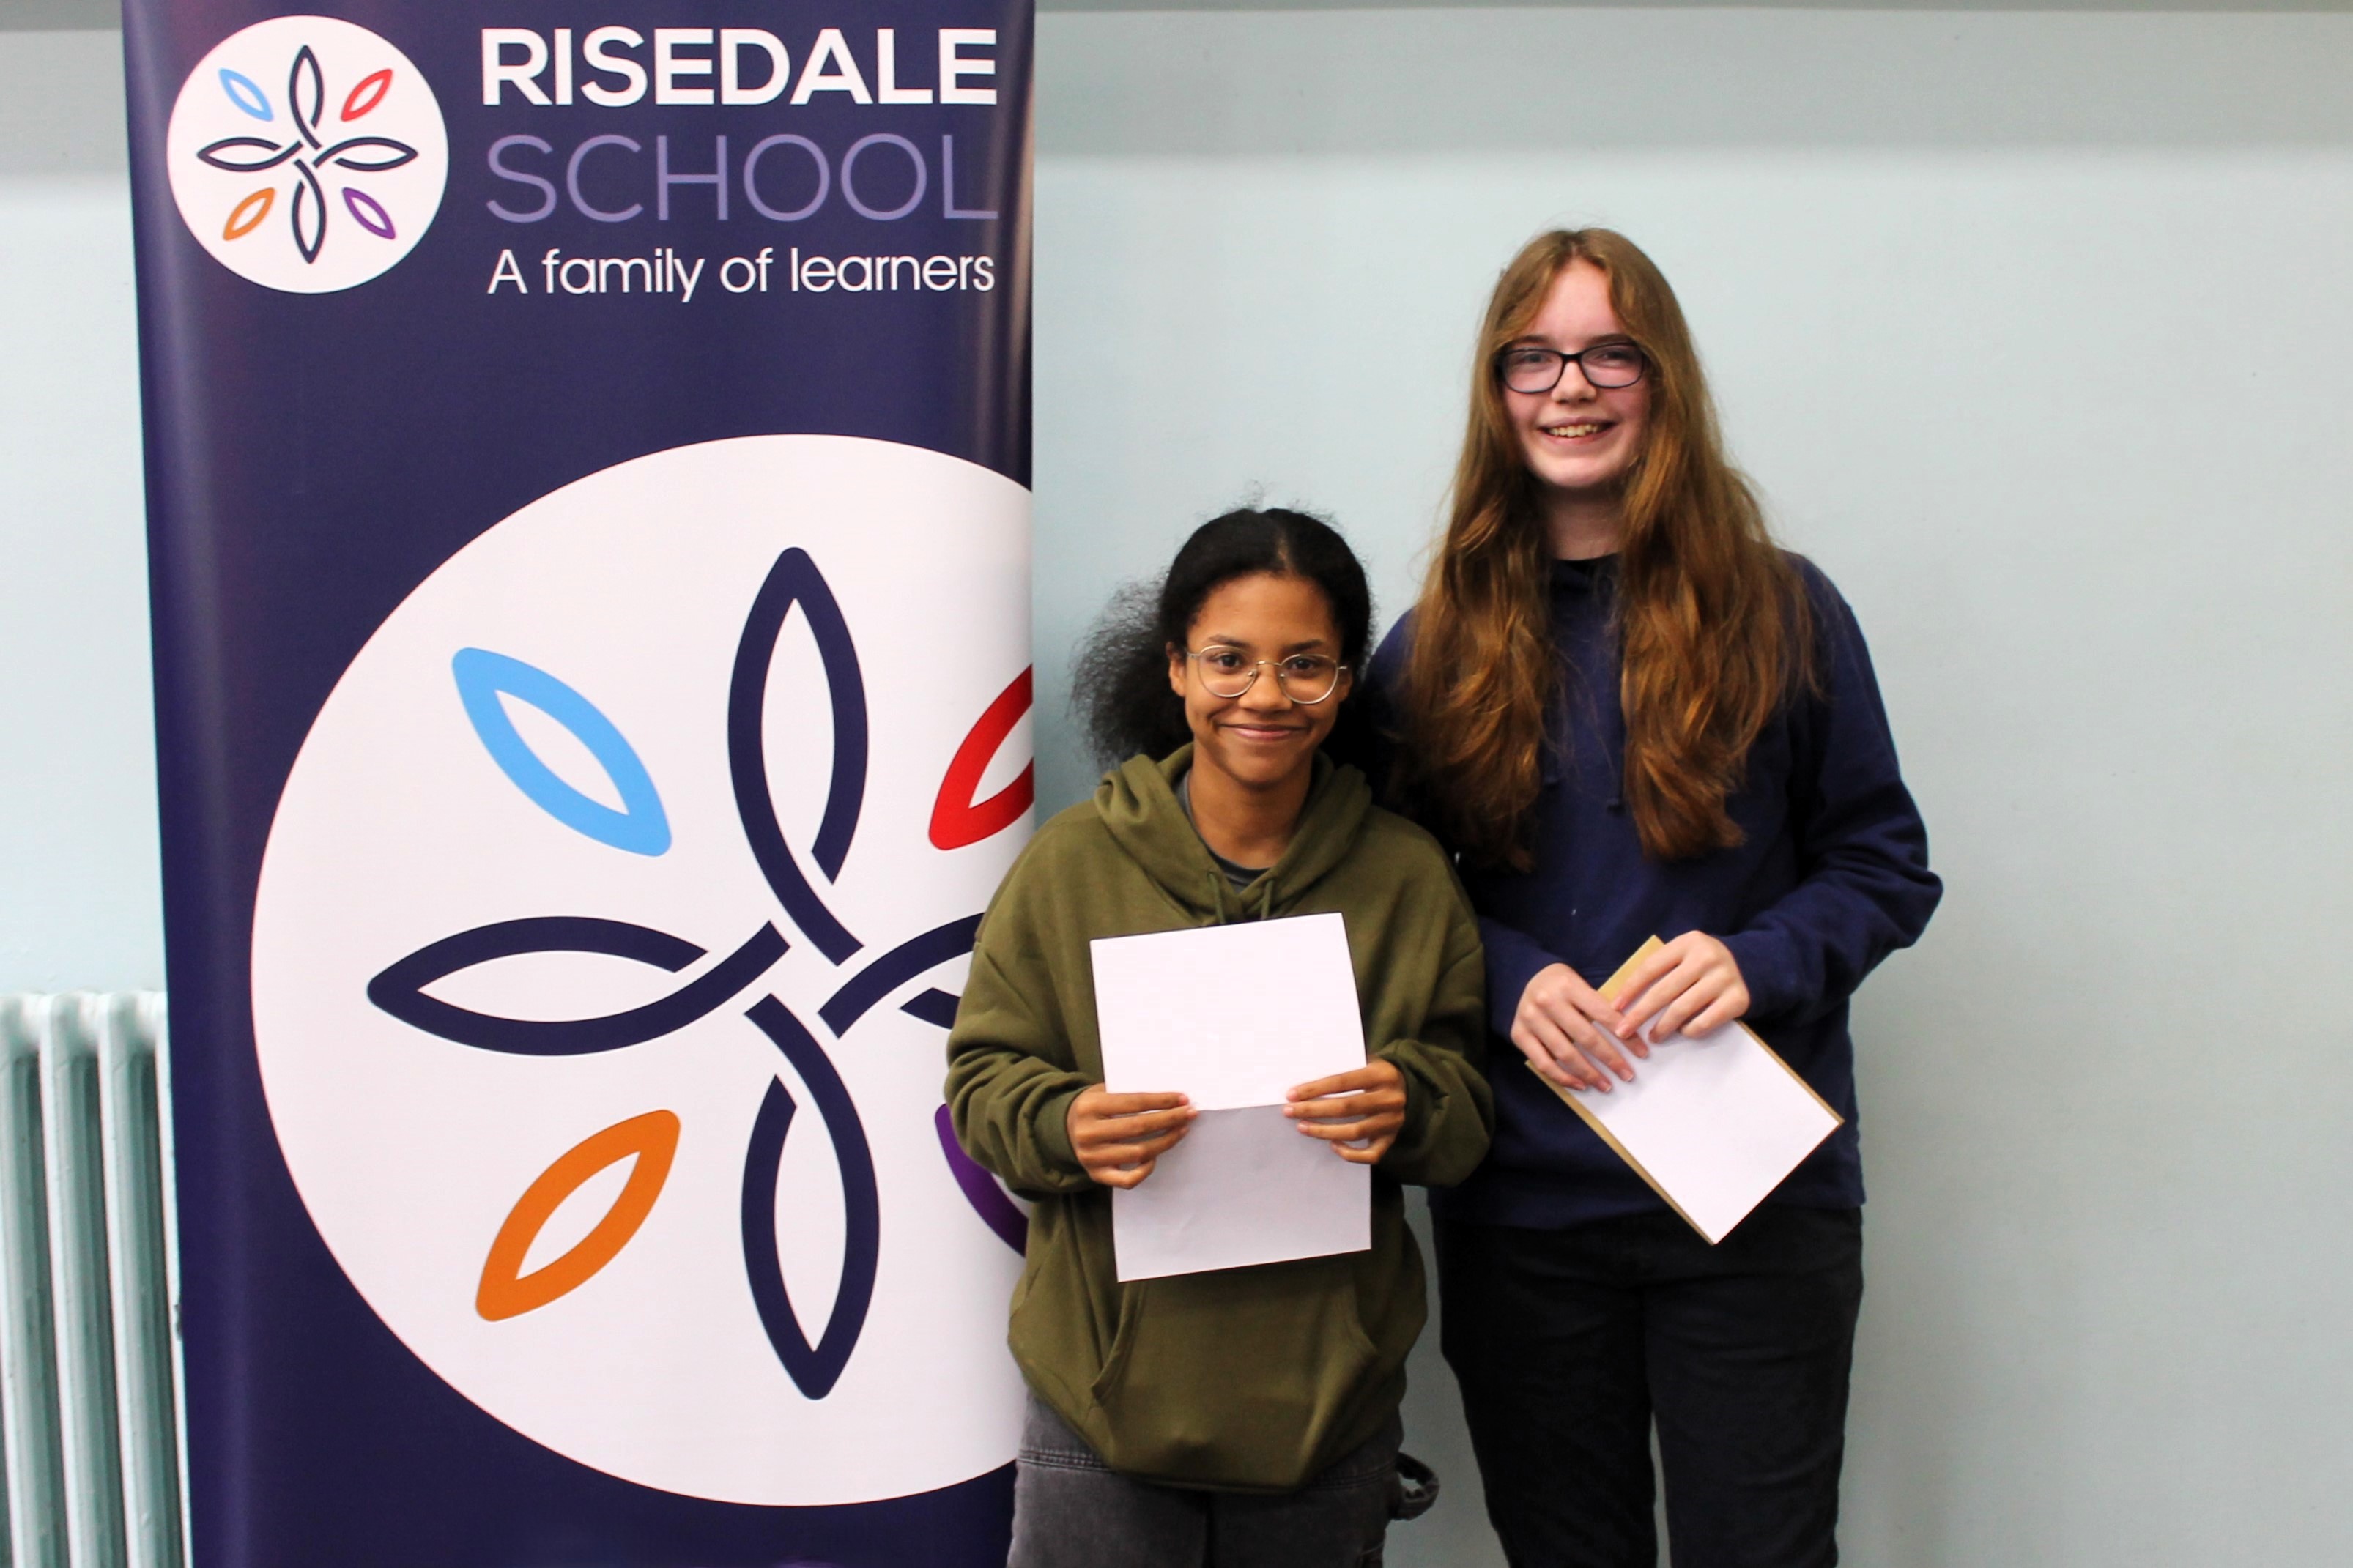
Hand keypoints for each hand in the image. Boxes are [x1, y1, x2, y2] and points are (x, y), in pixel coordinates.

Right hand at [1067, 1085, 1193, 1188]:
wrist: (1064, 1128)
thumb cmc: (1093, 1107)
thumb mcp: (1102, 1091)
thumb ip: (1128, 1093)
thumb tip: (1170, 1097)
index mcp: (1090, 1107)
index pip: (1134, 1102)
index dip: (1162, 1101)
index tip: (1183, 1099)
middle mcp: (1088, 1133)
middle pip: (1139, 1127)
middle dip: (1169, 1119)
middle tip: (1189, 1113)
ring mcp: (1091, 1157)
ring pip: (1139, 1153)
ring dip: (1166, 1141)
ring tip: (1181, 1130)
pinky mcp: (1096, 1175)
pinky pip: (1128, 1179)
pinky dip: (1146, 1169)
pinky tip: (1156, 1156)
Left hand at [1286, 1059, 1406, 1164]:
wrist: (1411, 1085)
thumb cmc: (1377, 1073)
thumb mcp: (1366, 1062)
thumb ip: (1344, 1070)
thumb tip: (1307, 1085)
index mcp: (1382, 1075)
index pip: (1342, 1082)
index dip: (1315, 1089)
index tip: (1292, 1095)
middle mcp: (1390, 1099)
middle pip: (1345, 1108)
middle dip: (1313, 1110)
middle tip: (1289, 1111)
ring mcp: (1392, 1121)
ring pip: (1354, 1132)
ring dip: (1324, 1132)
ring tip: (1302, 1127)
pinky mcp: (1392, 1138)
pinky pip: (1371, 1154)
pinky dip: (1350, 1154)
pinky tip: (1332, 1145)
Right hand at [1514, 962, 1645, 1092]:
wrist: (1522, 975)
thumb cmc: (1560, 984)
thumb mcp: (1580, 983)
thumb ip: (1599, 1005)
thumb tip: (1629, 1035)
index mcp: (1569, 985)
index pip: (1603, 1015)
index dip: (1625, 1036)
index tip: (1642, 1053)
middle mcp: (1547, 1001)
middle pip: (1585, 1037)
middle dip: (1611, 1059)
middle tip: (1627, 1074)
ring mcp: (1531, 1019)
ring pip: (1565, 1054)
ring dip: (1589, 1073)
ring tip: (1606, 1085)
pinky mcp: (1518, 1034)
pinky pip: (1543, 1063)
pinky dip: (1563, 1077)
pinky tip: (1580, 1084)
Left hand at [1613, 933, 1749, 1044]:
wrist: (1751, 965)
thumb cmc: (1704, 963)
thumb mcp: (1685, 954)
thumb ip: (1661, 968)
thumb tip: (1625, 999)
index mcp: (1688, 942)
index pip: (1651, 968)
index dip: (1630, 989)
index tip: (1616, 1007)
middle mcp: (1706, 958)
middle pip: (1663, 991)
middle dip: (1639, 1014)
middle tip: (1623, 1031)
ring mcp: (1724, 978)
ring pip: (1682, 1009)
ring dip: (1662, 1027)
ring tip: (1652, 1037)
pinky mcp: (1738, 999)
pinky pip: (1704, 1022)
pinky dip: (1689, 1030)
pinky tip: (1681, 1032)